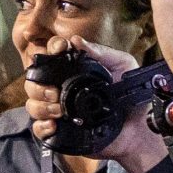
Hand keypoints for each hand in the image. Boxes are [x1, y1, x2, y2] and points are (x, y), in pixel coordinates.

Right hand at [24, 37, 166, 172]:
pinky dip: (41, 126)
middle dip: (40, 86)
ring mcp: (60, 111)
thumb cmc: (133, 98)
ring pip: (33, 104)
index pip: (53, 55)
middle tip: (55, 93)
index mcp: (75, 72)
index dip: (51, 49)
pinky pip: (38, 128)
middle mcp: (63, 89)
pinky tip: (54, 125)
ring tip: (58, 111)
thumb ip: (103, 53)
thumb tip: (77, 41)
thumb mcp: (123, 67)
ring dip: (41, 106)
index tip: (60, 49)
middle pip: (35, 82)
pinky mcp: (61, 132)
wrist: (140, 131)